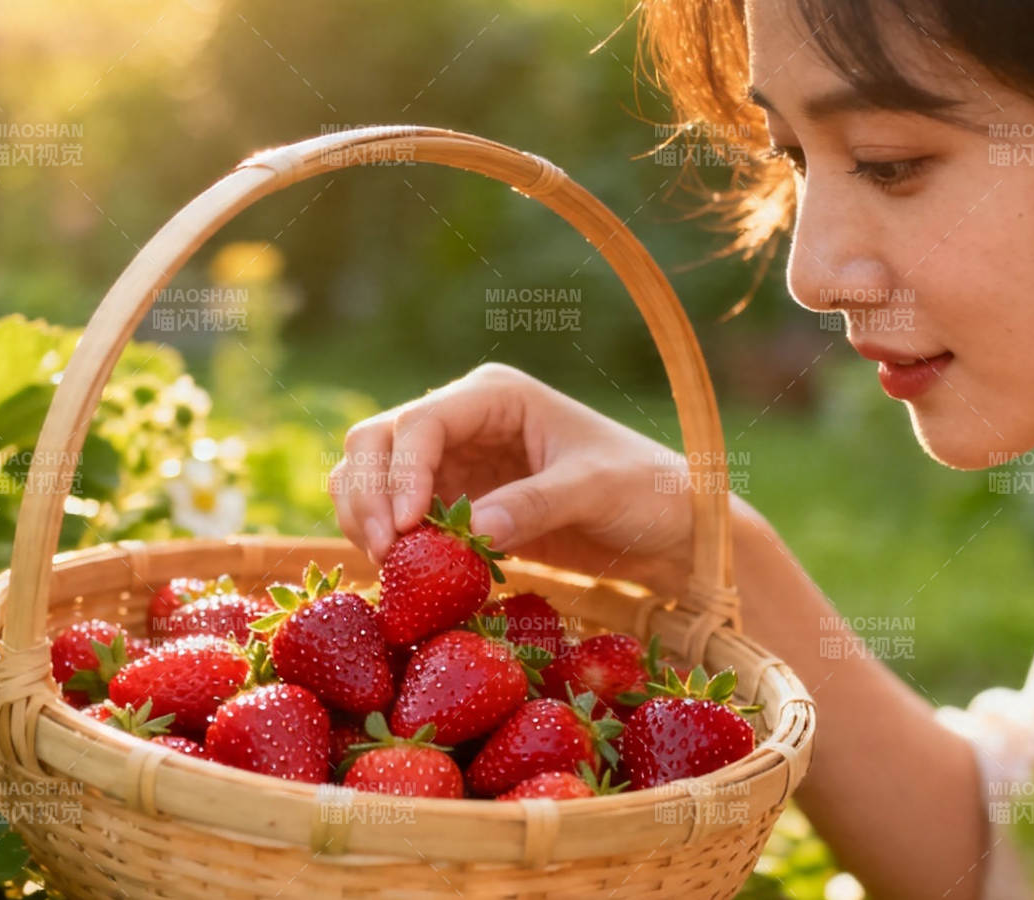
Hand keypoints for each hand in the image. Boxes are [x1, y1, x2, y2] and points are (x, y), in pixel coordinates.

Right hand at [328, 363, 699, 595]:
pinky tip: (401, 575)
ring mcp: (453, 461)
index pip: (421, 423)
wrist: (667, 528)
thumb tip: (474, 532)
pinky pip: (396, 515)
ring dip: (366, 517)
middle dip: (368, 494)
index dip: (401, 473)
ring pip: (373, 477)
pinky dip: (385, 539)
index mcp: (495, 396)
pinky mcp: (453, 503)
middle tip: (384, 555)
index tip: (407, 530)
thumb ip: (536, 505)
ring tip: (389, 567)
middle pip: (377, 442)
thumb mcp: (597, 491)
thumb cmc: (645, 491)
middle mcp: (463, 420)